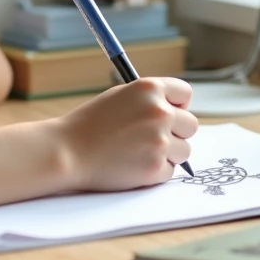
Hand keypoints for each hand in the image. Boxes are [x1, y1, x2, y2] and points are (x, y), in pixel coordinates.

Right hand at [54, 77, 196, 191]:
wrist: (68, 152)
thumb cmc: (90, 124)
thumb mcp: (119, 97)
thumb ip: (149, 100)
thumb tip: (177, 111)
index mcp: (150, 89)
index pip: (185, 93)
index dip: (178, 104)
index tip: (169, 113)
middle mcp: (159, 112)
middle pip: (190, 124)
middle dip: (176, 132)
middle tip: (152, 137)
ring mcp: (160, 141)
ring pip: (184, 150)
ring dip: (167, 153)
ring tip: (137, 152)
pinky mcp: (155, 168)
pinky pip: (169, 170)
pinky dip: (155, 171)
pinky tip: (132, 164)